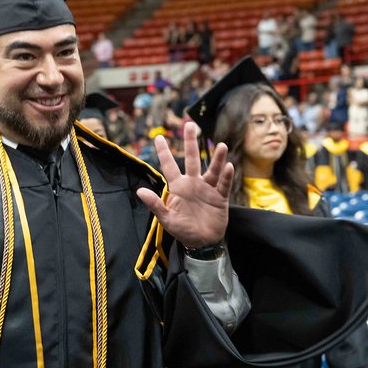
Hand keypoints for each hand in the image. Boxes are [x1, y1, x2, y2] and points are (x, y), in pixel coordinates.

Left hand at [135, 122, 233, 248]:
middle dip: (190, 143)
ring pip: (212, 170)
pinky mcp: (220, 197)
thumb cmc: (183, 230)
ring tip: (221, 146)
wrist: (202, 242)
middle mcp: (193, 183)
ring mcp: (207, 188)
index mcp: (178, 187)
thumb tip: (140, 191)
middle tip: (190, 125)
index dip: (163, 152)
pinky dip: (226, 176)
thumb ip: (155, 204)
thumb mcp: (166, 219)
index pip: (169, 166)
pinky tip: (228, 166)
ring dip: (216, 158)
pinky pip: (223, 185)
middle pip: (191, 159)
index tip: (157, 137)